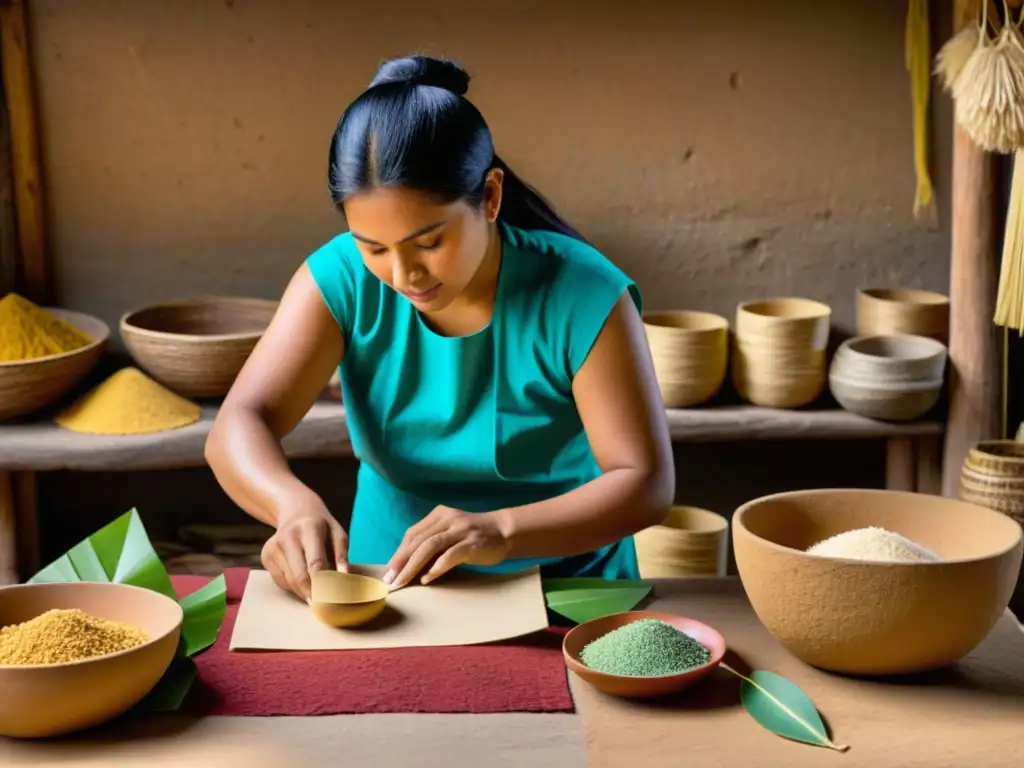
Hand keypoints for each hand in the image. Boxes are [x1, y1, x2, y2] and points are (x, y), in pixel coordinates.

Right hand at [261, 493, 348, 602]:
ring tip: (316, 591)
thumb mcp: (337, 533)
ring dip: (304, 591)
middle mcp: (288, 536)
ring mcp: (273, 546)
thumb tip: (344, 578)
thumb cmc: (322, 526)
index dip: (322, 585)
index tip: (330, 602)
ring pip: (290, 581)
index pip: (315, 562)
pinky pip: (281, 580)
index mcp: (309, 528)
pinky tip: (301, 575)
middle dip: (312, 594)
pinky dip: (294, 585)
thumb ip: (342, 555)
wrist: (295, 510)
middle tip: (323, 608)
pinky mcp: (265, 555)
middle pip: (299, 575)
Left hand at [384, 506, 511, 589]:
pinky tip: (427, 579)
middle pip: (418, 540)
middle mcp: (448, 519)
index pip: (413, 533)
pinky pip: (450, 555)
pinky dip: (437, 567)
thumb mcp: (450, 534)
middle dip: (401, 562)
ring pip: (430, 546)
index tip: (389, 571)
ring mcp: (461, 530)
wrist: (504, 532)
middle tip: (391, 580)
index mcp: (439, 515)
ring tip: (403, 581)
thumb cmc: (473, 537)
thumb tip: (407, 567)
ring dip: (413, 565)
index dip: (399, 553)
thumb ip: (432, 544)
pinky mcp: (472, 543)